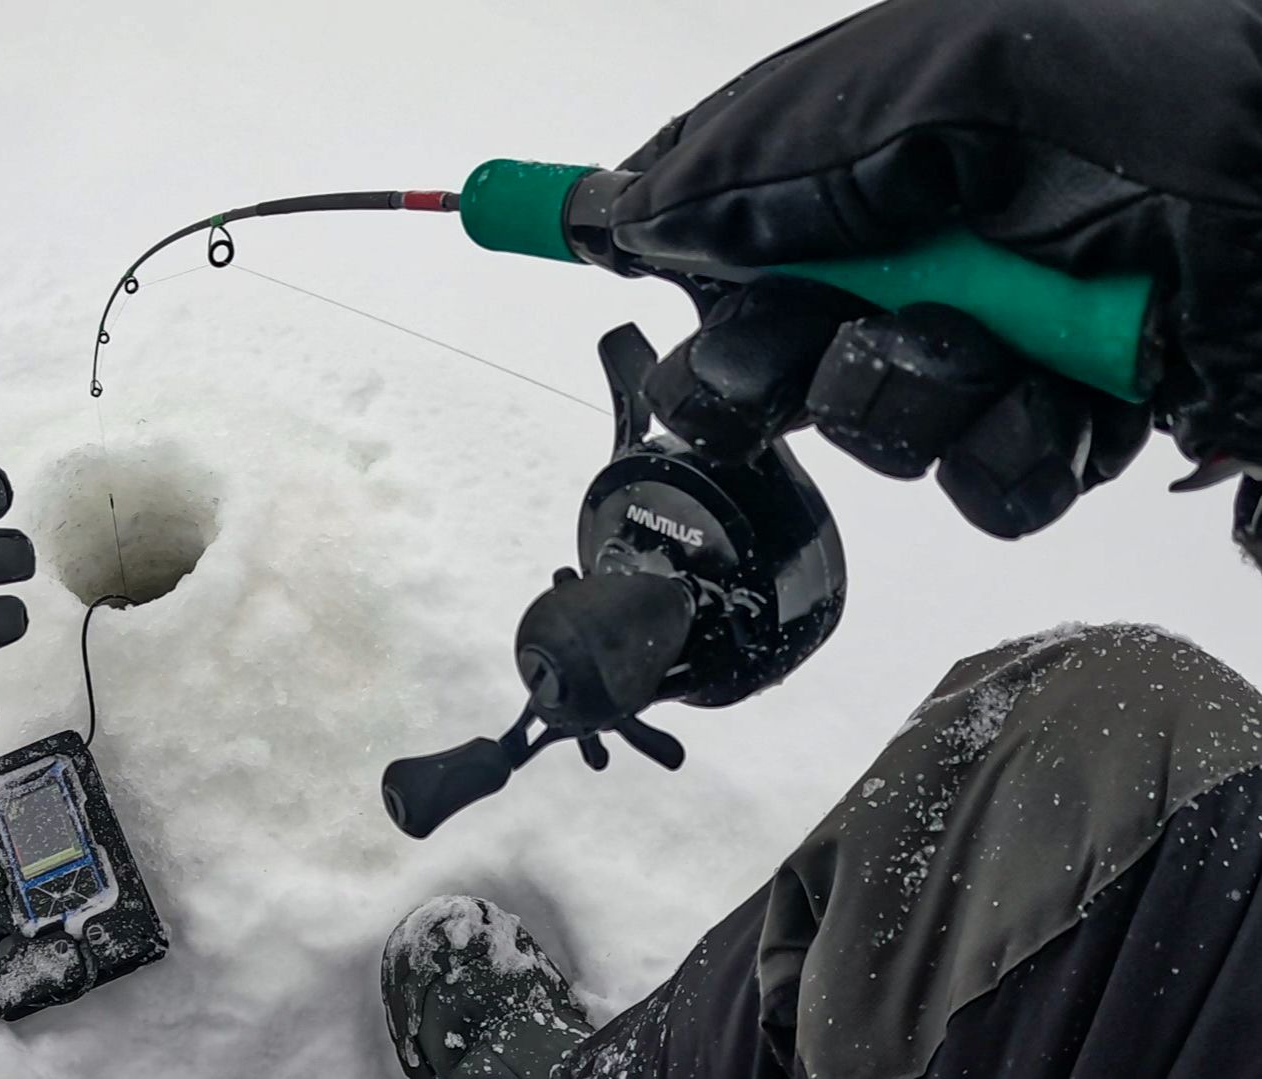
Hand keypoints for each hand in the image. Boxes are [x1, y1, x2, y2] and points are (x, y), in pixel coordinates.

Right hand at [603, 0, 1261, 535]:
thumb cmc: (1156, 96)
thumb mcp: (940, 83)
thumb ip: (769, 155)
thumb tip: (631, 208)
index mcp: (885, 146)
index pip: (728, 201)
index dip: (647, 230)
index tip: (541, 232)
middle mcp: (930, 241)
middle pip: (772, 340)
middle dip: (763, 363)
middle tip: (776, 359)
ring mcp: (1001, 333)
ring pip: (873, 427)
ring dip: (910, 401)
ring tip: (987, 350)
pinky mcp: (1074, 413)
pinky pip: (985, 484)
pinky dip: (1012, 455)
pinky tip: (1062, 402)